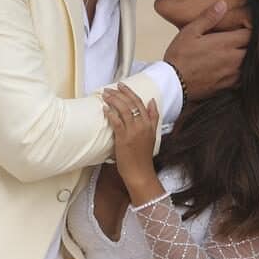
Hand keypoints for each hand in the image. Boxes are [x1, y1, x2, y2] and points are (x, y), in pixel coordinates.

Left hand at [102, 83, 163, 204]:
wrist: (140, 172)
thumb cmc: (143, 156)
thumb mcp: (152, 134)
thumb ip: (153, 117)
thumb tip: (152, 101)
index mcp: (149, 124)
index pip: (140, 102)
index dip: (130, 92)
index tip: (121, 85)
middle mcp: (142, 125)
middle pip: (131, 103)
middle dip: (120, 93)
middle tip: (110, 87)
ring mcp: (133, 132)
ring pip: (123, 109)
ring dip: (113, 100)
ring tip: (105, 95)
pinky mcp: (124, 138)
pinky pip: (117, 121)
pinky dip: (110, 113)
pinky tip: (105, 108)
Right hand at [163, 0, 250, 100]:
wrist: (173, 84)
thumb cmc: (179, 57)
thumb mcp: (190, 32)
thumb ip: (208, 18)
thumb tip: (222, 4)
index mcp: (225, 43)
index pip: (250, 33)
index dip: (250, 28)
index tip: (245, 26)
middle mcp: (233, 59)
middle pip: (254, 49)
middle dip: (251, 43)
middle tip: (244, 39)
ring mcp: (232, 74)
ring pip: (251, 64)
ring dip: (248, 57)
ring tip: (239, 53)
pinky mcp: (228, 85)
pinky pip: (244, 78)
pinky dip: (243, 72)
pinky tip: (234, 68)